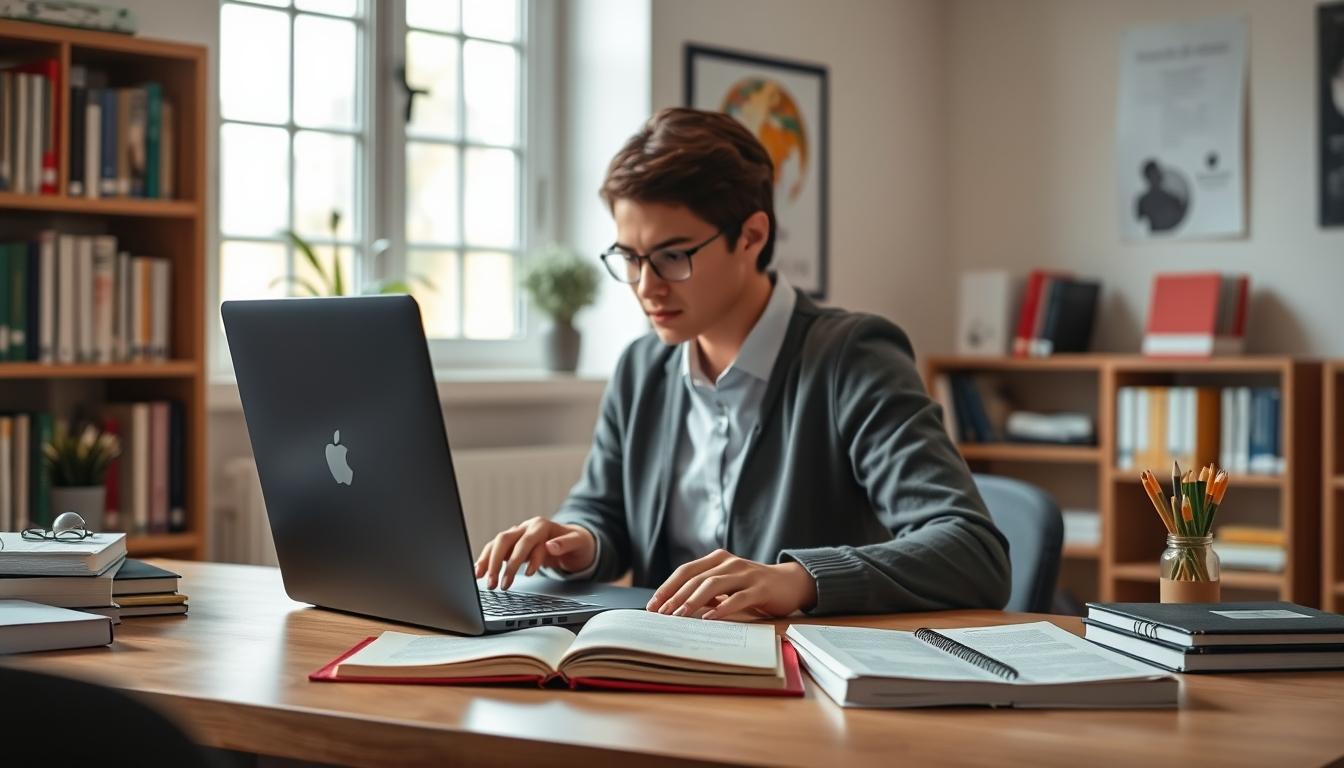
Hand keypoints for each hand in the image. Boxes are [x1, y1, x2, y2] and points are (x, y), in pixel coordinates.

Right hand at [473, 517, 595, 589]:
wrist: (574, 540)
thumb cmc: (577, 542)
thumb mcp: (579, 542)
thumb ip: (566, 543)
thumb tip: (551, 546)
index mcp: (542, 525)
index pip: (529, 541)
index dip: (528, 557)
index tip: (529, 574)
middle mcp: (526, 527)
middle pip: (506, 540)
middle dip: (499, 562)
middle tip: (497, 584)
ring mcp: (517, 534)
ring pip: (497, 544)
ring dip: (489, 562)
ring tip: (485, 580)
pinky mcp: (511, 544)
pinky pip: (494, 549)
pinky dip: (486, 560)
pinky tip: (479, 572)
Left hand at [645, 550, 816, 619]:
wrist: (790, 583)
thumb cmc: (752, 586)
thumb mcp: (727, 585)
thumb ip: (706, 592)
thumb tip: (675, 608)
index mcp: (717, 559)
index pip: (686, 571)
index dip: (667, 587)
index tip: (652, 605)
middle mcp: (729, 563)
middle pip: (696, 578)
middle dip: (675, 597)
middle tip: (661, 614)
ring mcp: (746, 574)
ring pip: (714, 585)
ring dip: (693, 601)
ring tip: (679, 616)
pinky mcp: (761, 588)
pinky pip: (738, 597)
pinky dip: (722, 608)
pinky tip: (710, 618)